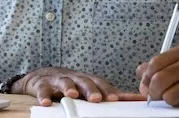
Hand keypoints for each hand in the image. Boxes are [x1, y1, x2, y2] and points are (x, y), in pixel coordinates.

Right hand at [11, 67, 143, 105]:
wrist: (42, 76)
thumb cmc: (71, 84)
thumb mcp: (89, 87)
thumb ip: (109, 93)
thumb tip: (137, 98)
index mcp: (87, 80)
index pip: (100, 83)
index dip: (107, 90)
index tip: (116, 98)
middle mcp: (75, 78)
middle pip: (84, 81)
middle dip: (91, 89)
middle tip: (96, 98)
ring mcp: (58, 81)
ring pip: (65, 82)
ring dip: (69, 88)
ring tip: (72, 95)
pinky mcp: (42, 85)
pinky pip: (43, 90)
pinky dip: (44, 95)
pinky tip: (46, 102)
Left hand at [137, 46, 178, 110]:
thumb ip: (158, 69)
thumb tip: (141, 82)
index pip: (154, 63)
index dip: (145, 77)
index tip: (145, 85)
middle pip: (158, 78)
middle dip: (152, 91)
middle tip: (154, 96)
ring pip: (167, 94)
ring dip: (164, 100)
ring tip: (170, 98)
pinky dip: (177, 105)